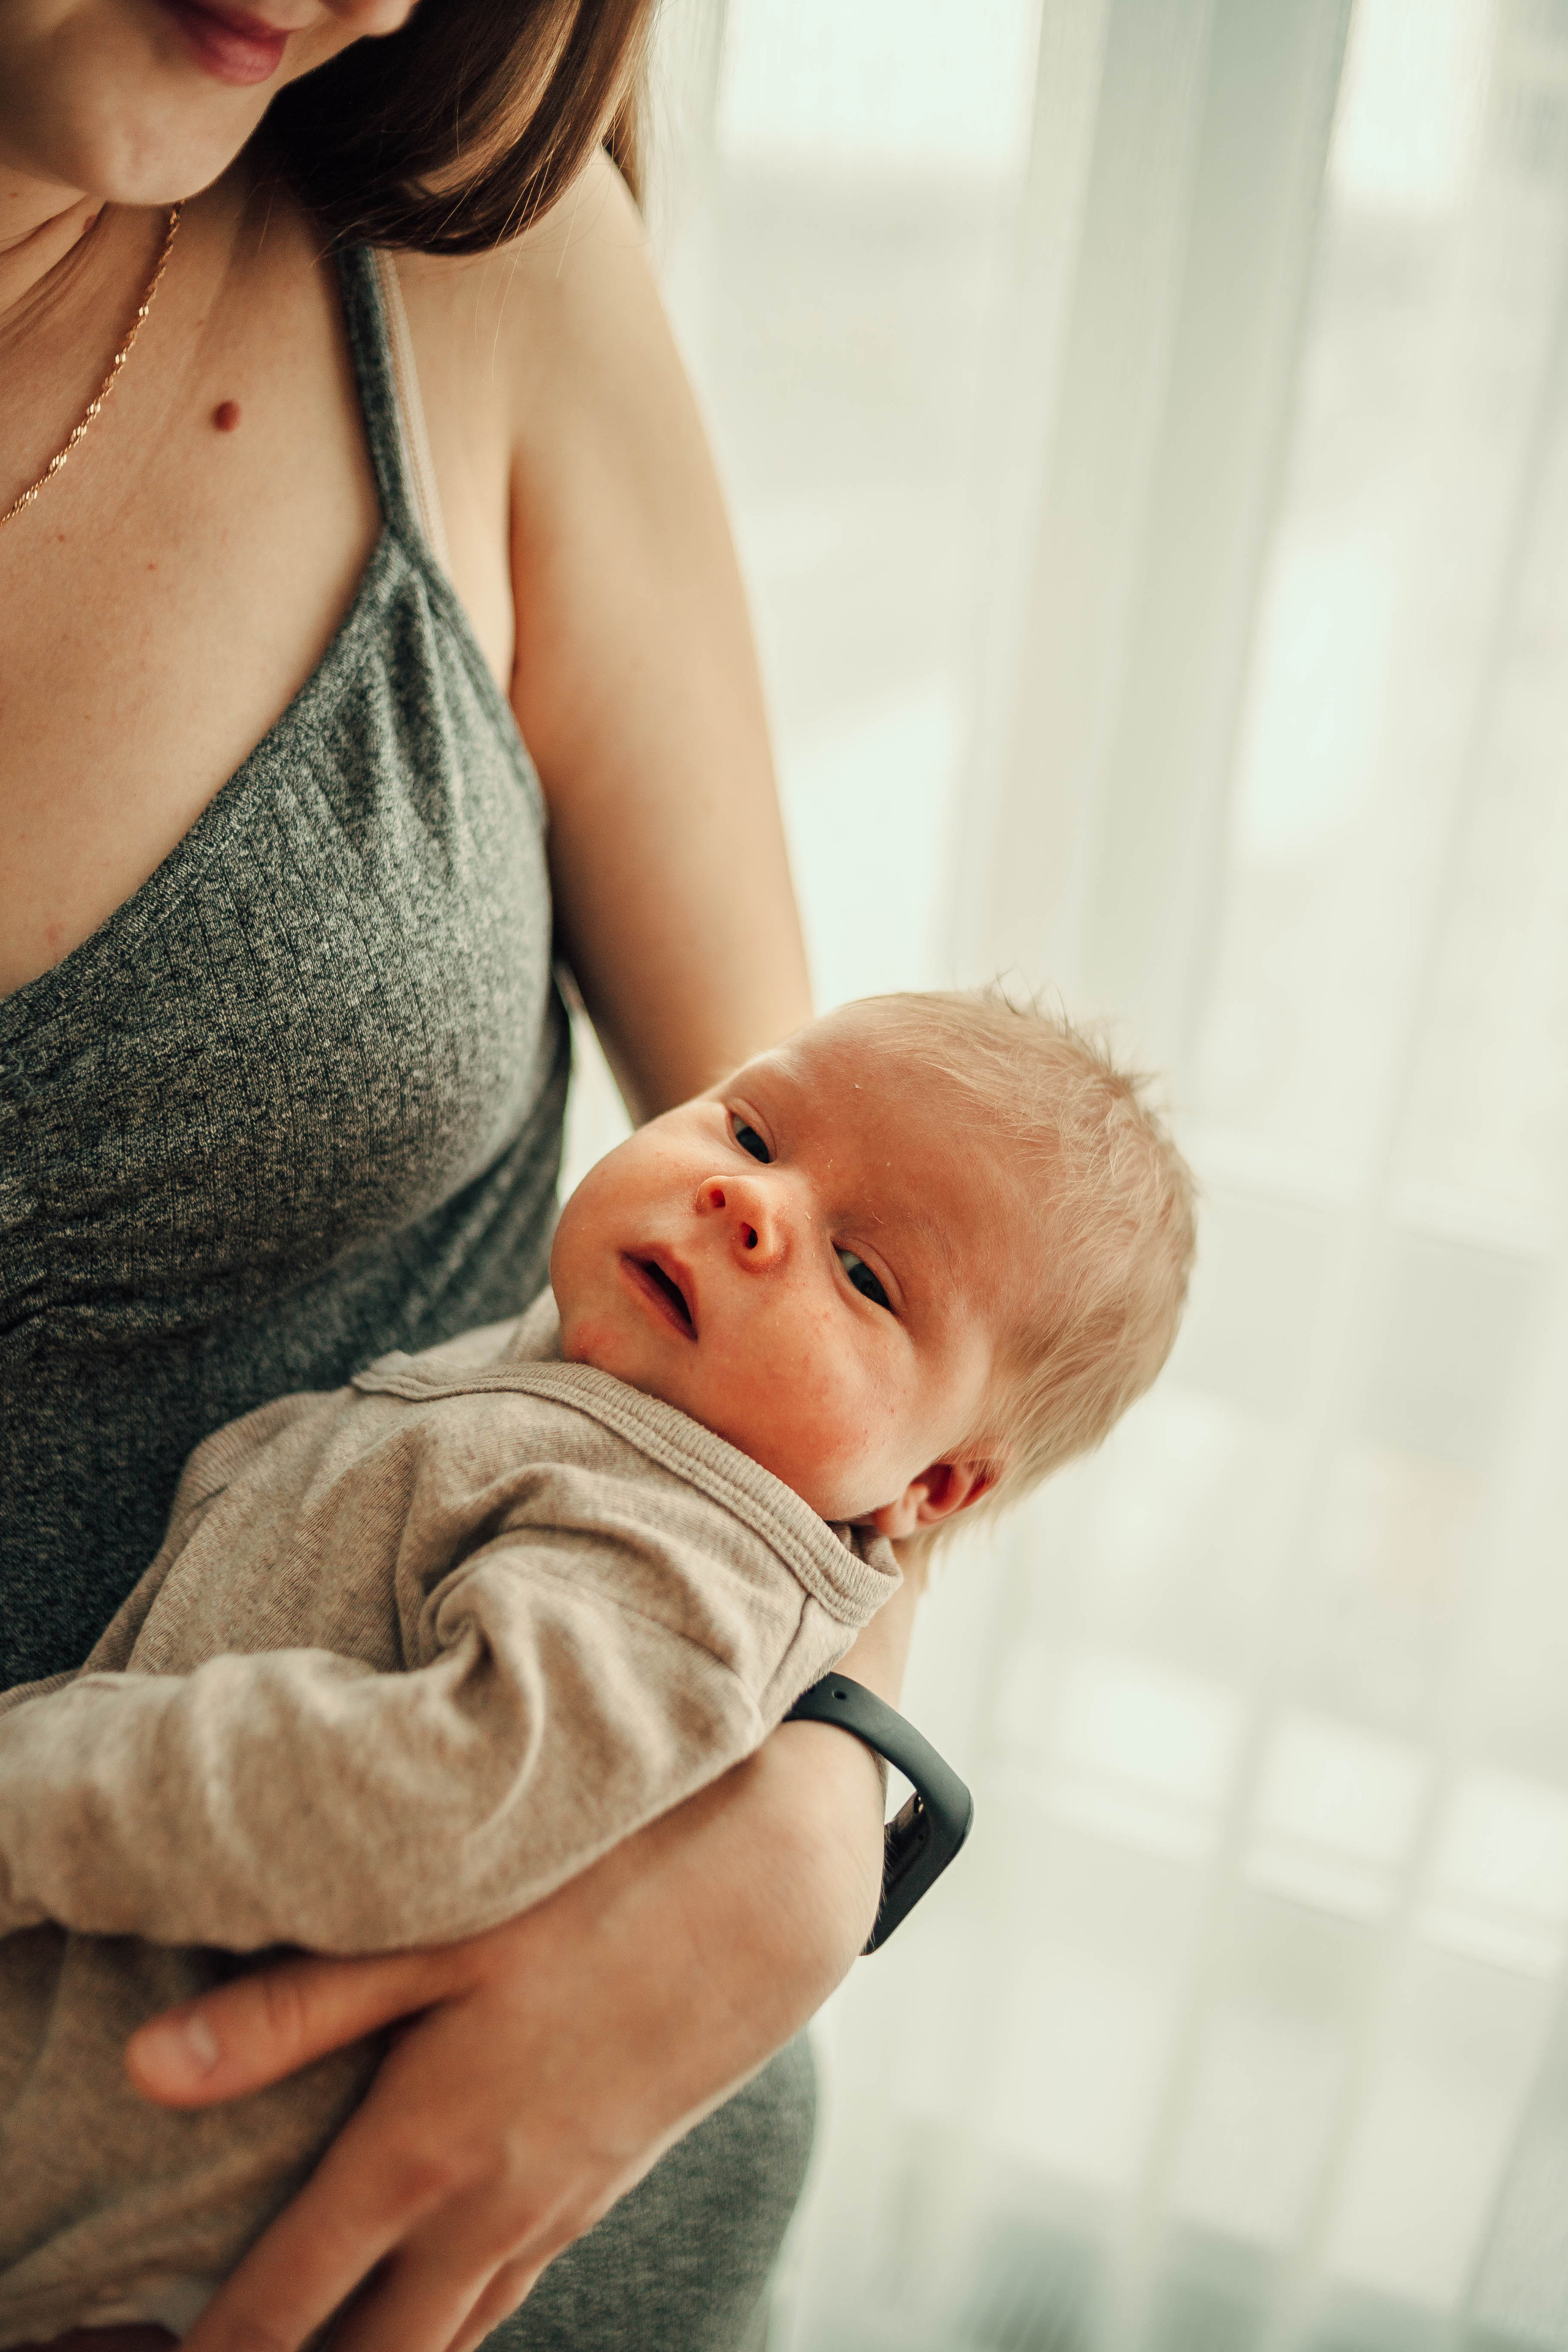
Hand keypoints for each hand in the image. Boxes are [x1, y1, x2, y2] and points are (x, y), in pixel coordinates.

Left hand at [123, 1594, 912, 2351]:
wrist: (772, 1893)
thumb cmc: (598, 1887)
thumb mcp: (432, 1926)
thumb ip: (289, 2009)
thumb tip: (147, 2073)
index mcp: (425, 2150)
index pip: (287, 2301)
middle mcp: (487, 2207)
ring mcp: (555, 2208)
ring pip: (447, 2339)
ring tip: (320, 2350)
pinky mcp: (602, 2187)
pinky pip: (505, 2296)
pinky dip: (449, 2324)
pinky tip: (430, 2304)